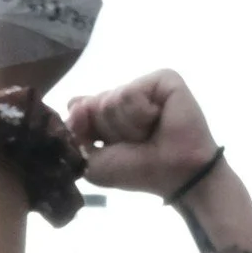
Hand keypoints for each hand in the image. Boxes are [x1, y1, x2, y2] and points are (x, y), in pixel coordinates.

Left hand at [69, 70, 219, 195]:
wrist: (177, 174)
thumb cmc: (140, 171)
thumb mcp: (93, 161)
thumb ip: (74, 132)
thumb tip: (78, 104)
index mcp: (110, 112)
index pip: (78, 105)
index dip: (85, 127)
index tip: (107, 146)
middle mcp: (126, 96)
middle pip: (93, 103)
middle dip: (109, 130)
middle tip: (137, 143)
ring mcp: (145, 86)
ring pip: (111, 98)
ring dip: (128, 126)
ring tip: (151, 134)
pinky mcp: (165, 79)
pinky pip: (132, 92)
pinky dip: (140, 114)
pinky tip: (159, 120)